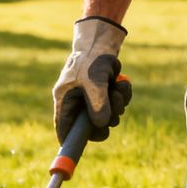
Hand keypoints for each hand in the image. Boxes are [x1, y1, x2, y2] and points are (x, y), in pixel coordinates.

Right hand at [52, 17, 130, 142]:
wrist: (102, 39)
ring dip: (118, 105)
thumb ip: (98, 104)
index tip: (80, 148)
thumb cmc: (92, 57)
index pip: (64, 128)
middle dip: (106, 119)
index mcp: (65, 100)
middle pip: (90, 126)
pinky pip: (116, 104)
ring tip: (118, 88)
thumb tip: (103, 126)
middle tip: (115, 112)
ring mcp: (91, 98)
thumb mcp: (95, 81)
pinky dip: (122, 96)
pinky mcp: (104, 93)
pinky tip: (122, 82)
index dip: (71, 140)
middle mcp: (76, 102)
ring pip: (107, 115)